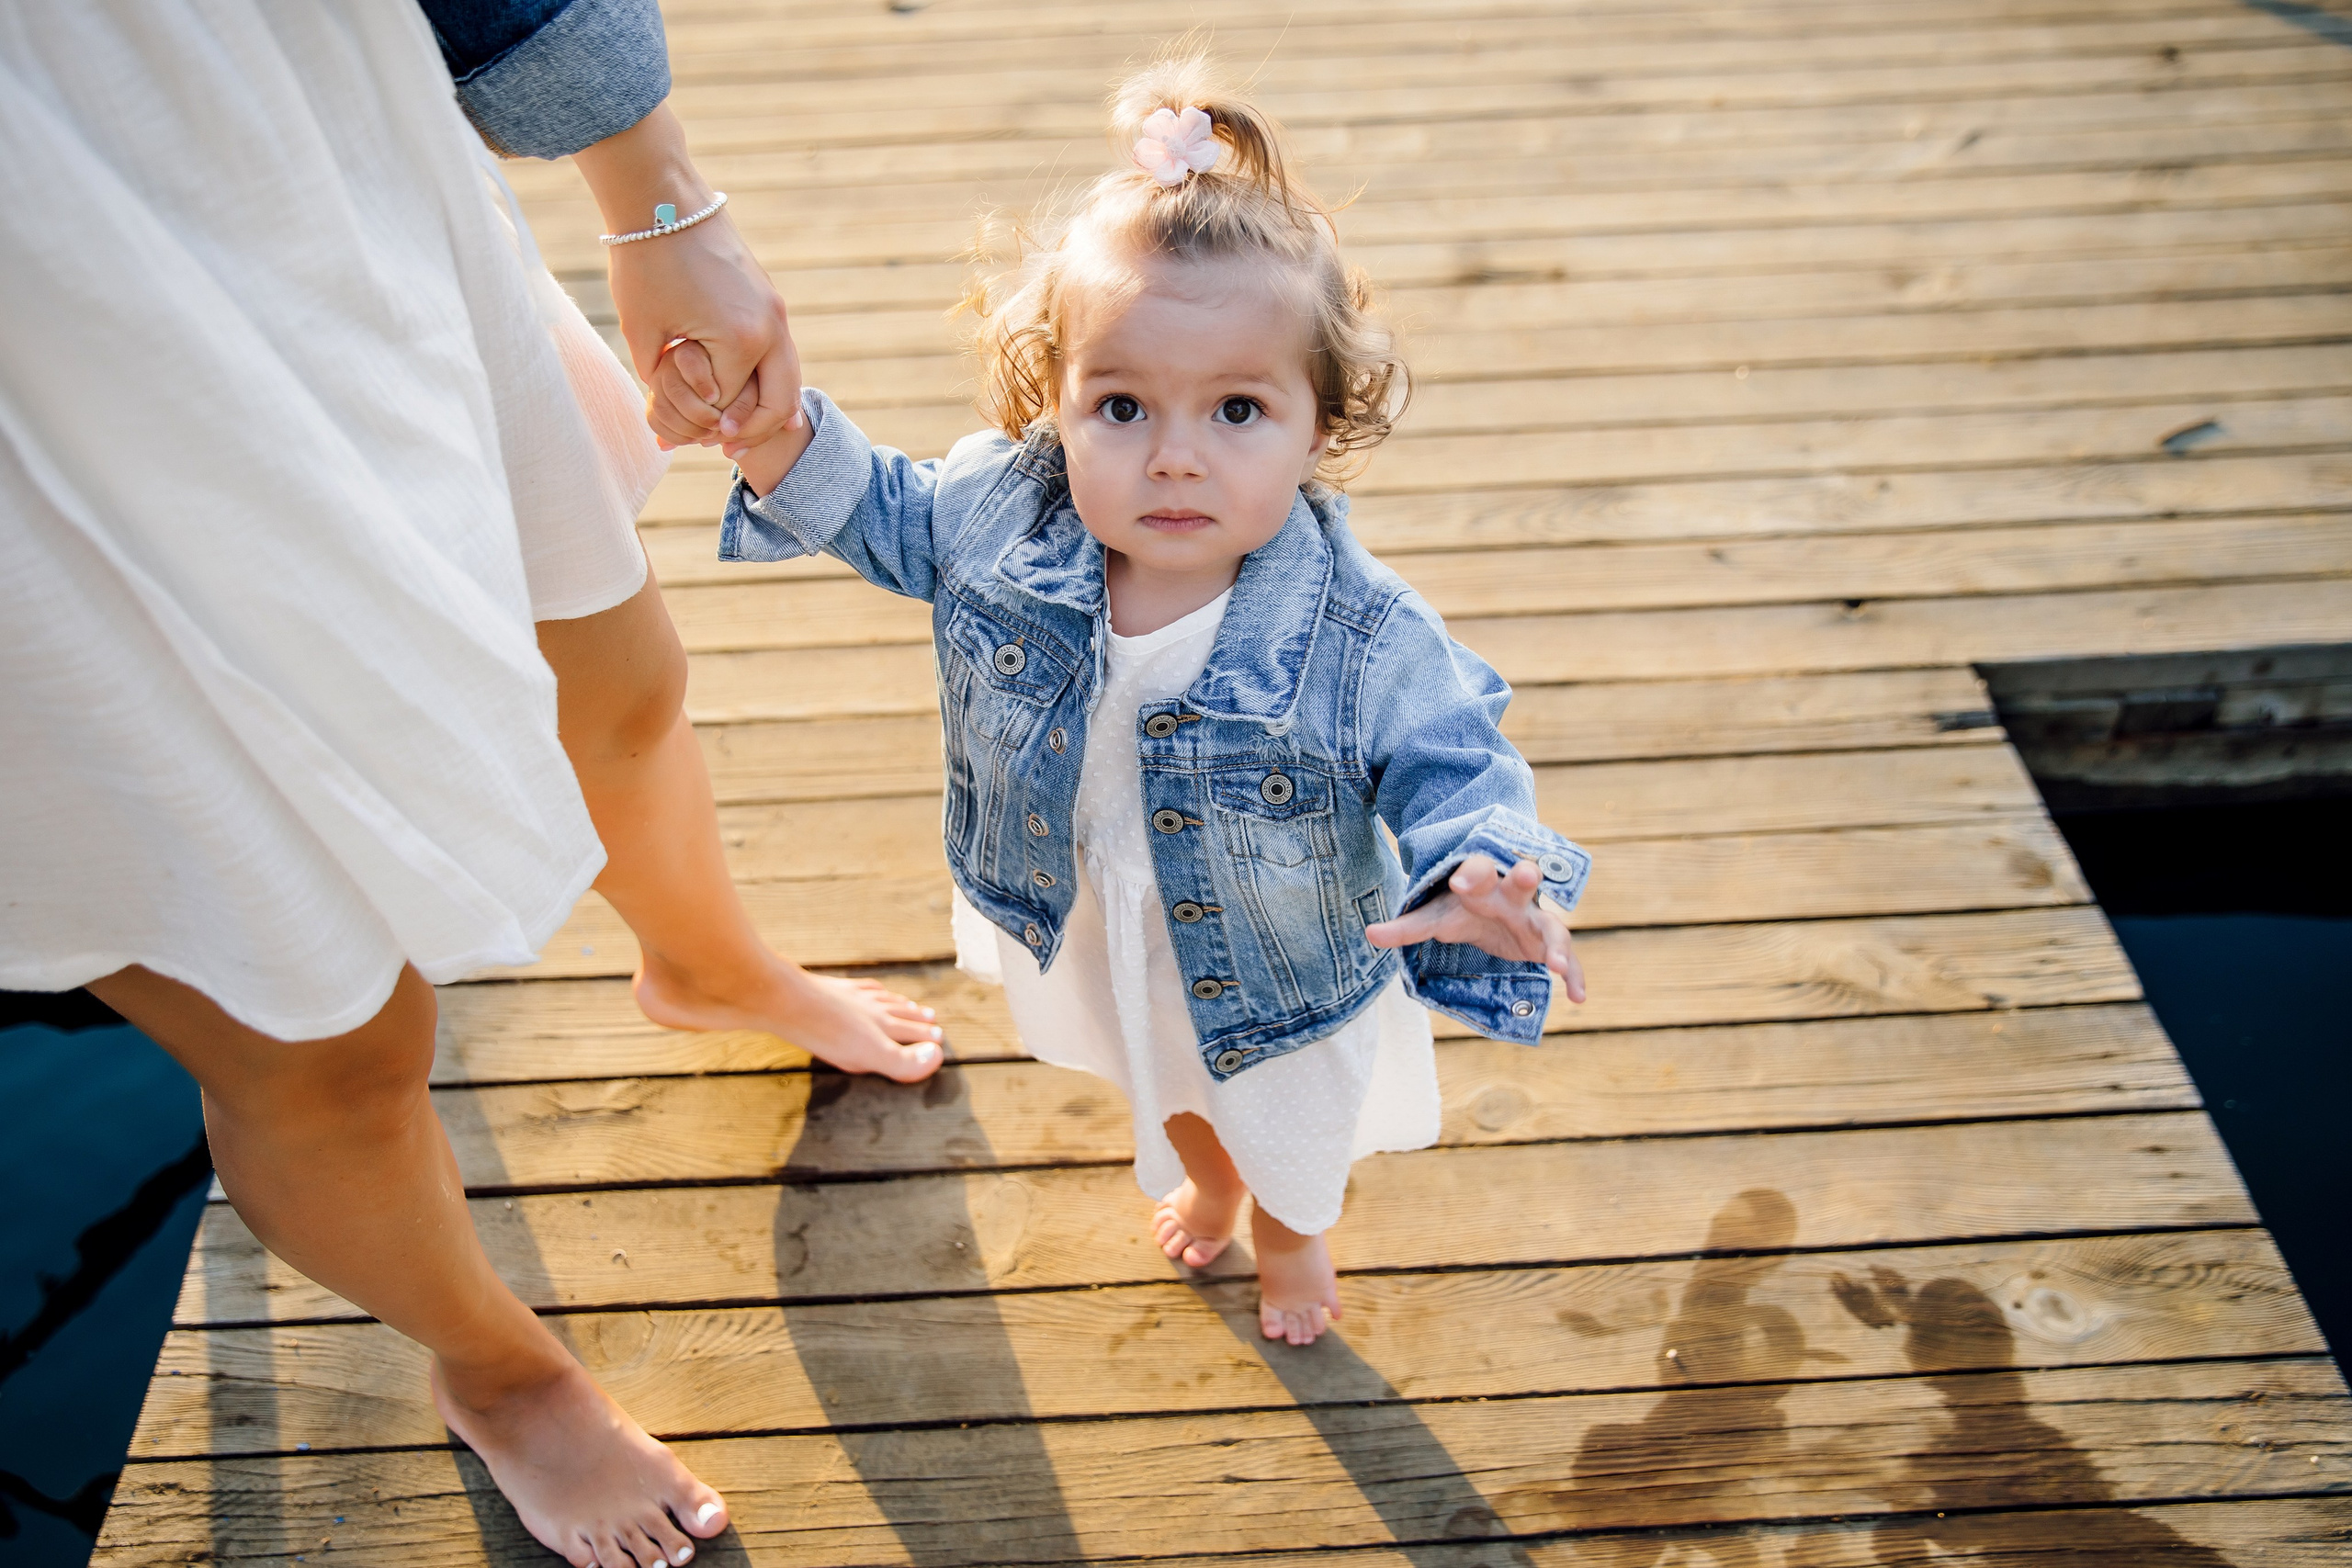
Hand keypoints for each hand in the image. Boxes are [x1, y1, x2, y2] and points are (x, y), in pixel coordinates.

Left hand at [573, 105, 804, 447]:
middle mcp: (770, 328)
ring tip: (738, 432)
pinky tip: (751, 395)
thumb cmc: (644, 263)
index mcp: (740, 340)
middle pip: (776, 404)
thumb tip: (671, 423)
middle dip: (750, 432)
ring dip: (765, 409)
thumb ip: (663, 383)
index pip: (729, 407)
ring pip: (787, 379)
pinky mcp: (769, 299)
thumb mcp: (644, 334)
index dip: (700, 426)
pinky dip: (767, 379)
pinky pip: (780, 353)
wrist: (662, 197)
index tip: (673, 438)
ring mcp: (775, 312)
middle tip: (725, 450)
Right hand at [646, 338, 754, 449]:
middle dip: (697, 412)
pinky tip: (694, 440)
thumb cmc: (744, 388)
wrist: (731, 393)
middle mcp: (670, 361)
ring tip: (709, 433)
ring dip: (686, 427)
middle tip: (717, 424)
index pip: (688, 360)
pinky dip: (673, 435)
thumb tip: (727, 431)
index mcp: (694, 348)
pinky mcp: (655, 401)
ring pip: (660, 406)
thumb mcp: (748, 391)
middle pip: (672, 387)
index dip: (701, 382)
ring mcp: (658, 381)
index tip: (717, 399)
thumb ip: (742, 406)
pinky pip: (654, 420)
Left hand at [1365, 853, 1585, 1003]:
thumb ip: (1407, 926)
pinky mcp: (1547, 943)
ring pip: (1551, 925)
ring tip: (1557, 965)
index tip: (1460, 882)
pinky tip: (1579, 998)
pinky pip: (1568, 959)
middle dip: (1524, 877)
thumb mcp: (1434, 916)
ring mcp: (1534, 919)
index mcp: (1482, 882)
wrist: (1495, 903)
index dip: (1470, 876)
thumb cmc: (1462, 907)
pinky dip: (1575, 976)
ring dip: (1557, 943)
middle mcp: (1513, 896)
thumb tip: (1370, 934)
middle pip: (1521, 883)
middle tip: (1526, 874)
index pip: (1477, 871)